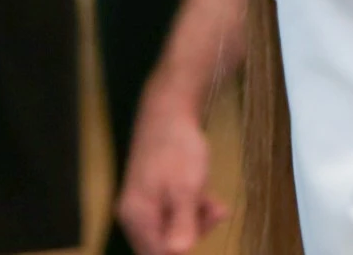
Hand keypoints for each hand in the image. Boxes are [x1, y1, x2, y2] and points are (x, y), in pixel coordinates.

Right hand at [116, 93, 227, 254]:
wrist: (168, 111)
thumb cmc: (177, 149)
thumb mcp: (186, 188)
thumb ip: (182, 224)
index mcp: (138, 217)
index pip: (156, 253)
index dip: (181, 250)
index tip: (205, 231)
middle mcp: (135, 215)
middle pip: (163, 243)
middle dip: (192, 233)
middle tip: (216, 215)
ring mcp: (144, 203)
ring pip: (171, 227)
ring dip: (197, 220)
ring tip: (217, 206)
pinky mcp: (155, 192)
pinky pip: (173, 211)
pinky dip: (192, 208)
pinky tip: (212, 202)